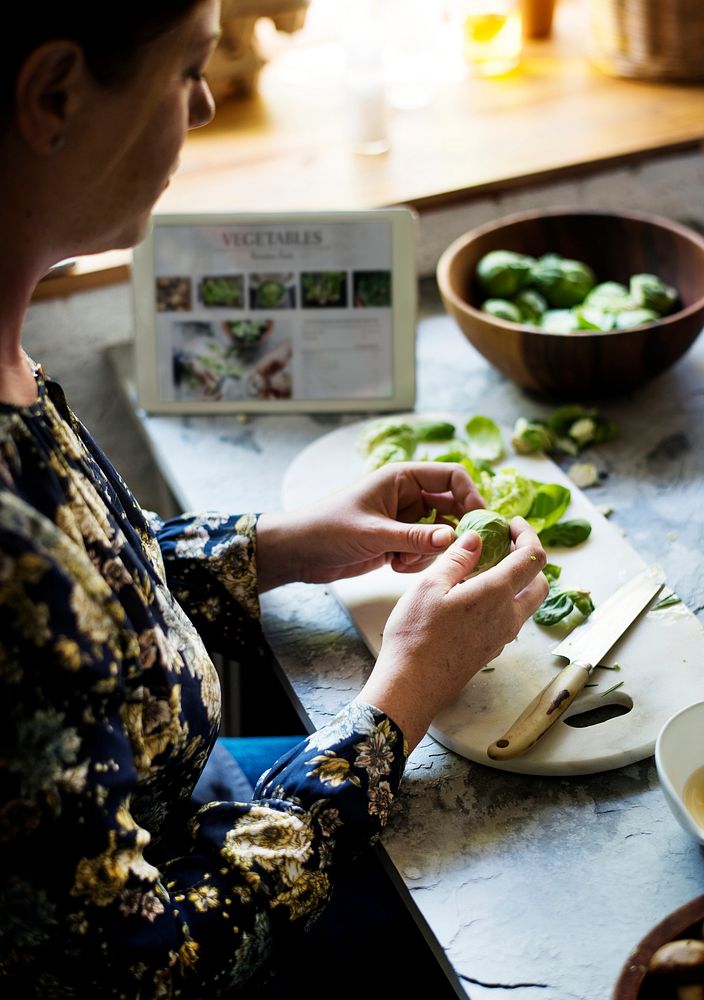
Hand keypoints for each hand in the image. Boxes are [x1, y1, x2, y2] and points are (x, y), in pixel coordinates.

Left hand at [256, 462, 484, 591]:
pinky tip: (393, 566)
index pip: (452, 476)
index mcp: (401, 477)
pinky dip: (416, 562)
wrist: (297, 552)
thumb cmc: (327, 528)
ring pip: (440, 534)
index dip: (471, 495)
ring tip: (404, 560)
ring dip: (430, 551)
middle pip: (452, 507)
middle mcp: (407, 496)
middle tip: (461, 552)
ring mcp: (404, 520)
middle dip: (455, 530)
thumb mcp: (373, 533)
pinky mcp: (397, 542)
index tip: (480, 522)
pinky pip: (424, 551)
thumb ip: (414, 537)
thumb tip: (454, 539)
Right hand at [357, 517, 548, 749]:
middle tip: (505, 545)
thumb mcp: (430, 585)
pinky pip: (510, 620)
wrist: (412, 685)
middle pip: (540, 582)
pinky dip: (505, 602)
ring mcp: (502, 636)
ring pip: (527, 604)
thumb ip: (457, 558)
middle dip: (529, 558)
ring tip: (488, 569)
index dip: (527, 534)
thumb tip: (476, 537)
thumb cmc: (416, 634)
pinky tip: (475, 597)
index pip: (532, 556)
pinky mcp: (491, 650)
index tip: (511, 523)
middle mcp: (508, 616)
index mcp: (497, 593)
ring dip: (519, 582)